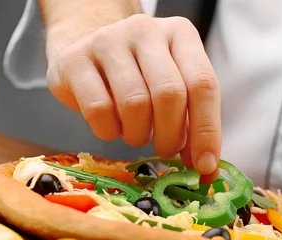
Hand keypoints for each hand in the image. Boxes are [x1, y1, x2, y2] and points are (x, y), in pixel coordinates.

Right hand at [45, 14, 220, 179]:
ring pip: (135, 104)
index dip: (206, 131)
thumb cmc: (141, 75)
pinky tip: (111, 126)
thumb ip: (193, 122)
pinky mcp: (74, 59)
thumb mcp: (175, 86)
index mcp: (181, 35)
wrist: (87, 48)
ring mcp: (108, 41)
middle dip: (171, 135)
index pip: (203, 84)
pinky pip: (99, 110)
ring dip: (139, 134)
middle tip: (167, 150)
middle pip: (169, 94)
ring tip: (137, 134)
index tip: (204, 165)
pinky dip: (109, 131)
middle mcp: (146, 30)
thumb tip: (205, 167)